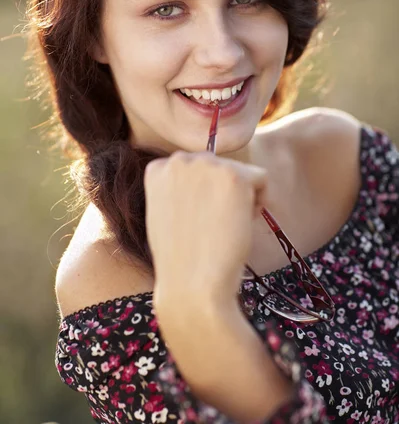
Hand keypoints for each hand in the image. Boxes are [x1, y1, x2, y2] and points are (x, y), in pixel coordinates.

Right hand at [144, 150, 268, 304]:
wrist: (191, 285)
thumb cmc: (180, 258)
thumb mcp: (164, 212)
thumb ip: (179, 188)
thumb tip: (208, 179)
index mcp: (158, 167)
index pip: (196, 169)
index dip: (202, 195)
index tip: (195, 220)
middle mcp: (179, 159)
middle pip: (220, 166)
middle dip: (222, 193)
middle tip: (211, 226)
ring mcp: (207, 165)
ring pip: (241, 172)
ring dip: (240, 197)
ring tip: (222, 226)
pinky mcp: (234, 176)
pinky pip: (261, 178)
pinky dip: (258, 201)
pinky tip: (239, 223)